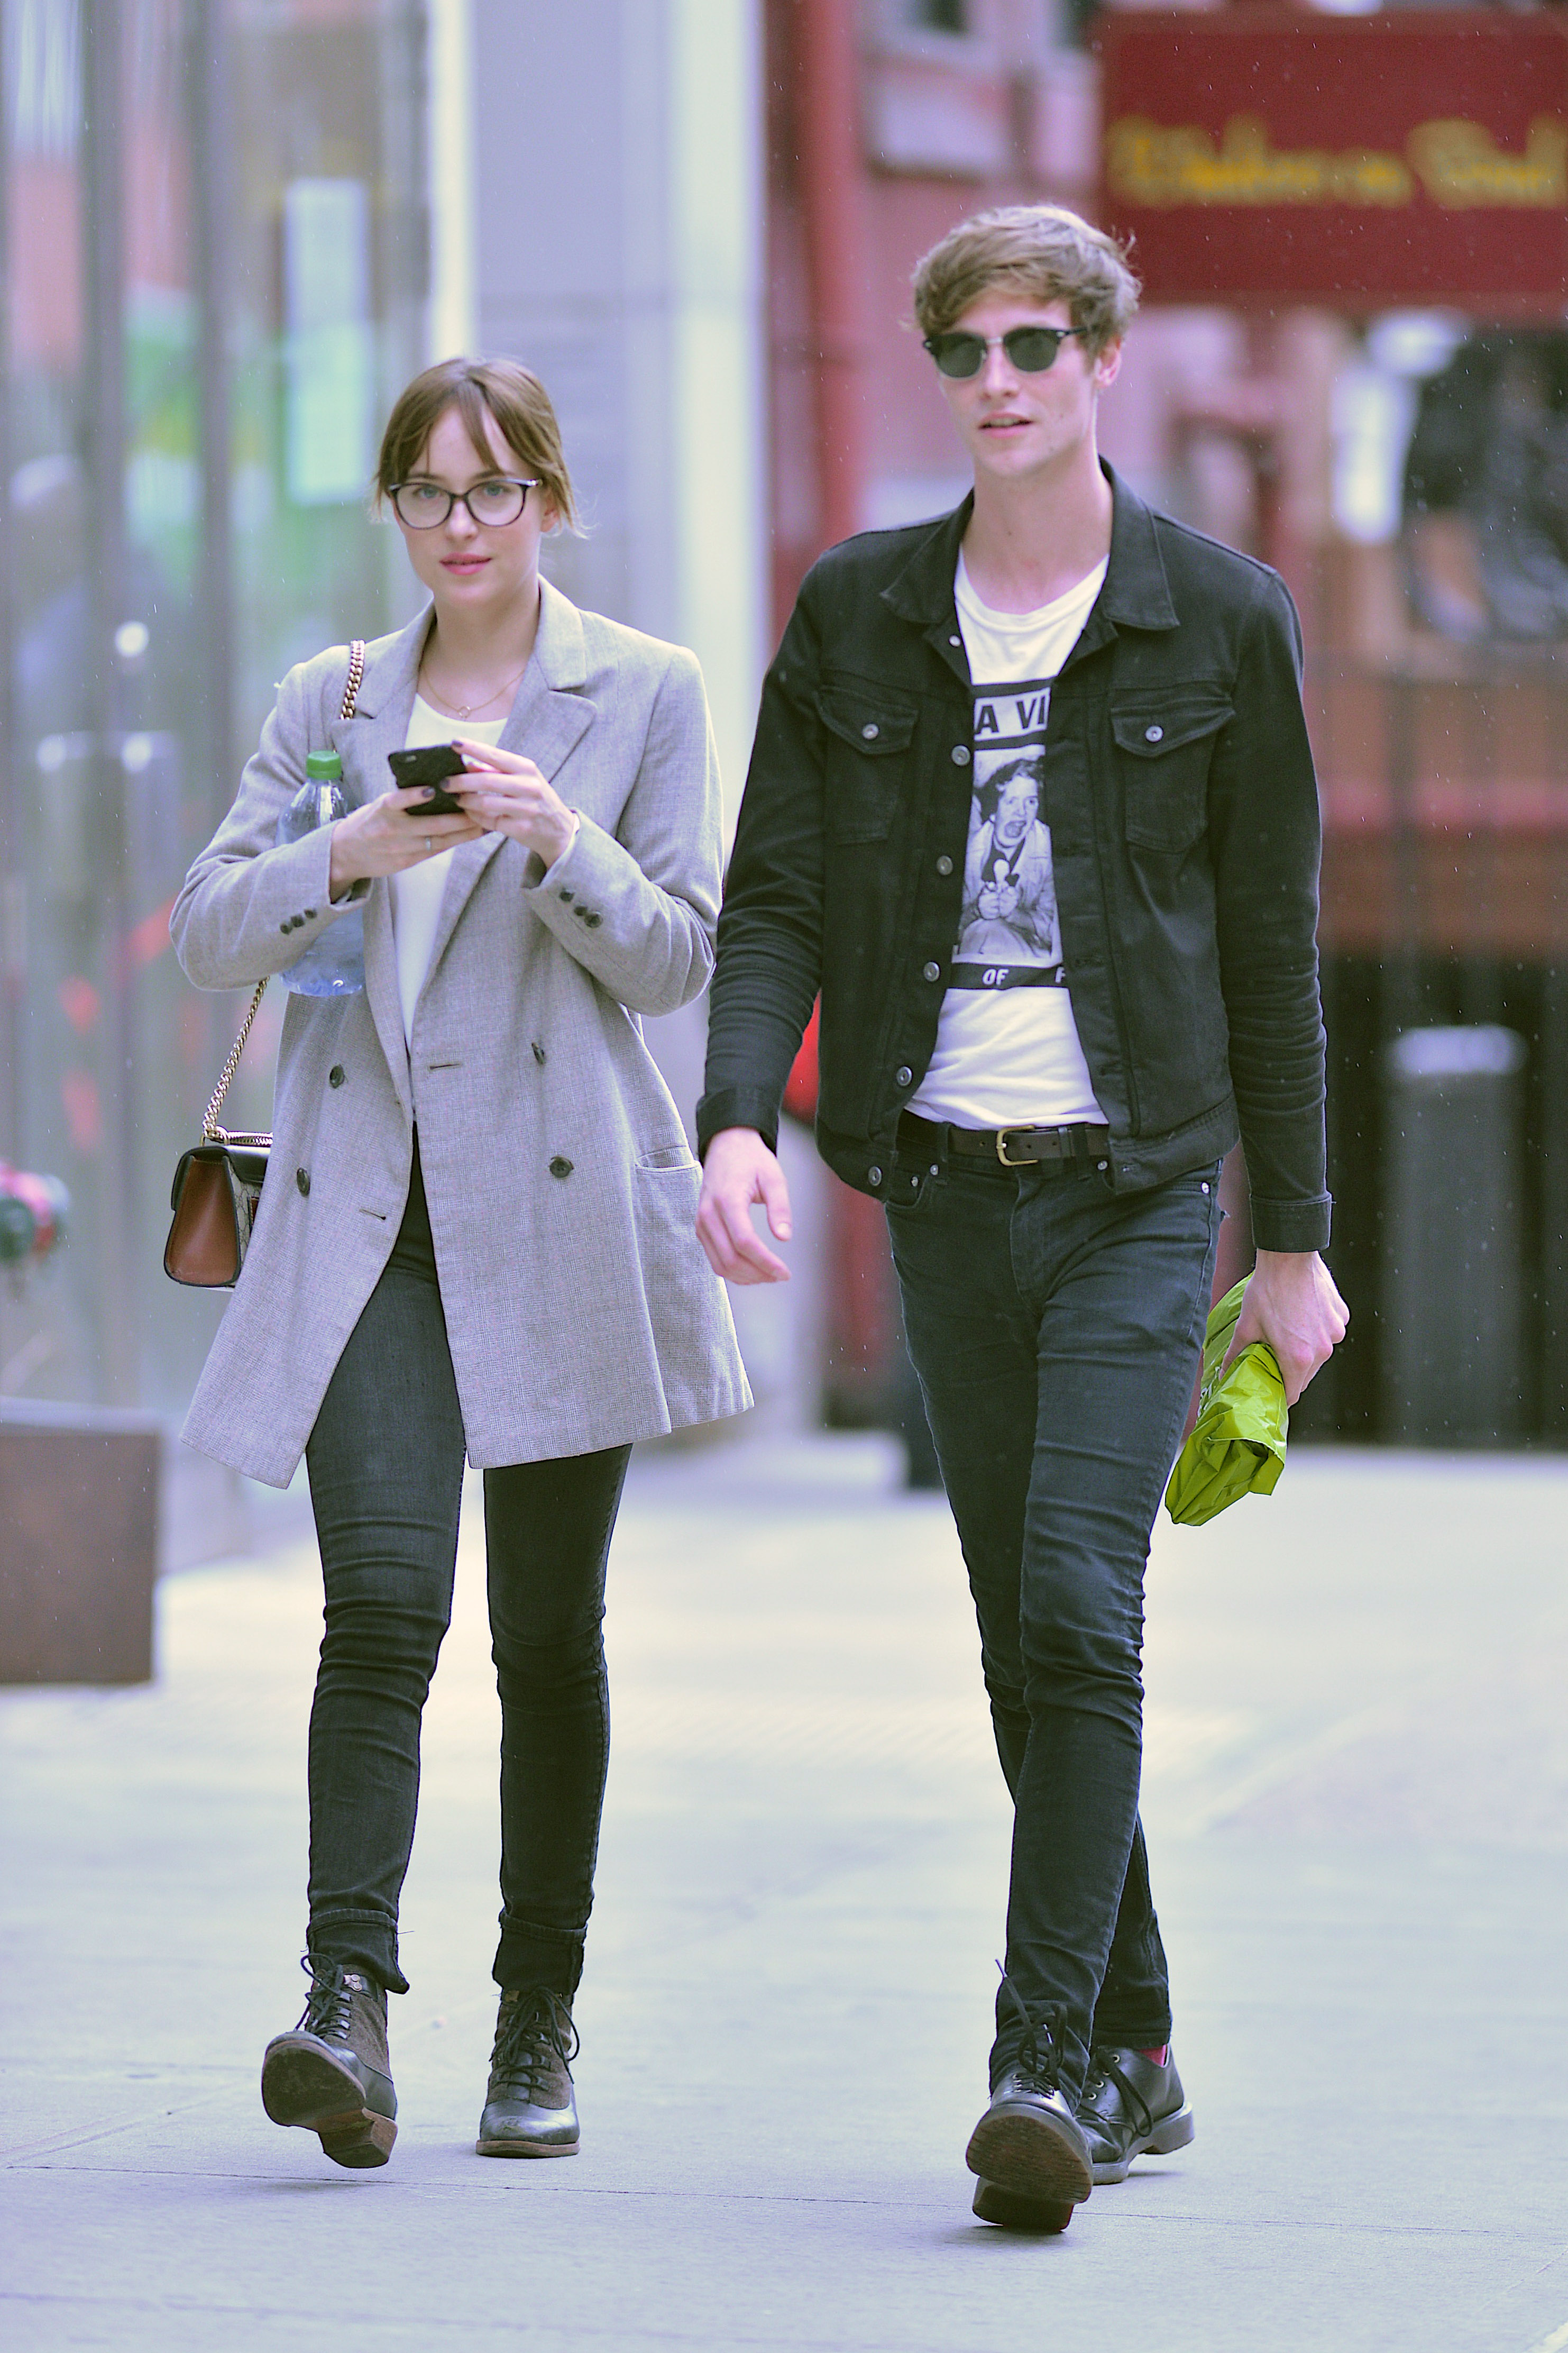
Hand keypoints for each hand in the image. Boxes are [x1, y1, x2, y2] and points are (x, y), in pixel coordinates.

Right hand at [328, 790, 483, 899]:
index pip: (400, 800)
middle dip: (459, 817)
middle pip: (431, 824)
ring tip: (483, 823)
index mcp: (383, 809)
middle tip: (480, 807)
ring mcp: (401, 848)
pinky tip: (468, 835)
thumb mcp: (380, 805)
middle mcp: (392, 829)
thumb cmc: (368, 822)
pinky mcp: (406, 862)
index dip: (416, 795)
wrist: (346, 853)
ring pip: (438, 841)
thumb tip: (437, 787)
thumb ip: (403, 799)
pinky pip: (434, 851)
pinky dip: (452, 842)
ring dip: (463, 833)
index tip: (435, 789)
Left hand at [450, 740, 576, 867]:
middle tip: (444, 783)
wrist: (560, 830)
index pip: (495, 755)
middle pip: (487, 780)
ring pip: (486, 803)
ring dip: (466, 801)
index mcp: (527, 769)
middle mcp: (529, 786)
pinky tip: (470, 814)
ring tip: (455, 799)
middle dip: (461, 781)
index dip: (473, 748)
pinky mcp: (522, 828)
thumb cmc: (535, 800)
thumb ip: (496, 771)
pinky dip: (476, 817)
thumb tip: (468, 763)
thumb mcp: (522, 779)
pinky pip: (490, 822)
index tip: (454, 743)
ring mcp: (527, 809)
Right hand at [696, 1128, 792, 1284]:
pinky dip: (733, 1271)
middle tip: (780, 1276)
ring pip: (720, 1264)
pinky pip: (715, 1259)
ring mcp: (701, 1223)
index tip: (784, 1272)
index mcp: (727, 1200)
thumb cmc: (750, 1159)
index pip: (744, 1242)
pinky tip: (753, 1270)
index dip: (766, 1262)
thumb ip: (780, 1208)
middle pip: (730, 1259)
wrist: (727, 1145)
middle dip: (758, 1274)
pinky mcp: (701, 1229)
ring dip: (746, 1277)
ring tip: (769, 1275)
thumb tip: (784, 1237)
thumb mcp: (773, 1178)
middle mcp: (708, 1214)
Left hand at [1221, 1248, 1348, 1406]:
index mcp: (1298, 1358)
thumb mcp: (1246, 1326)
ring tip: (1288, 1329)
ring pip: (1320, 1353)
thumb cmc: (1267, 1291)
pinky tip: (1302, 1314)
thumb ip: (1236, 1354)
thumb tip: (1223, 1373)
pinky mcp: (1341, 1317)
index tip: (1271, 1386)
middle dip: (1291, 1369)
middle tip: (1274, 1354)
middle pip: (1306, 1375)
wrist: (1289, 1257)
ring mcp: (1334, 1333)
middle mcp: (1322, 1350)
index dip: (1280, 1392)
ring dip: (1306, 1349)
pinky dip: (1317, 1329)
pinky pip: (1329, 1332)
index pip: (1293, 1393)